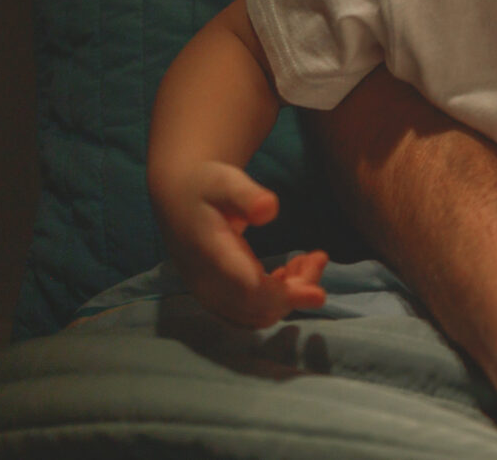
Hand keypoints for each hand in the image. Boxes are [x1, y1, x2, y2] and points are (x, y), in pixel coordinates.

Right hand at [155, 160, 328, 327]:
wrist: (177, 197)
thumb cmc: (206, 186)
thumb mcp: (225, 181)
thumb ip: (247, 195)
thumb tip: (270, 209)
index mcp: (212, 256)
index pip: (250, 289)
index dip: (286, 296)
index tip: (319, 295)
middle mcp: (208, 284)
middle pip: (260, 307)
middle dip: (298, 289)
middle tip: (319, 257)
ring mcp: (209, 295)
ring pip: (257, 314)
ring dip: (289, 295)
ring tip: (308, 260)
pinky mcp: (215, 297)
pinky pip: (249, 312)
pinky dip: (275, 300)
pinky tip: (288, 272)